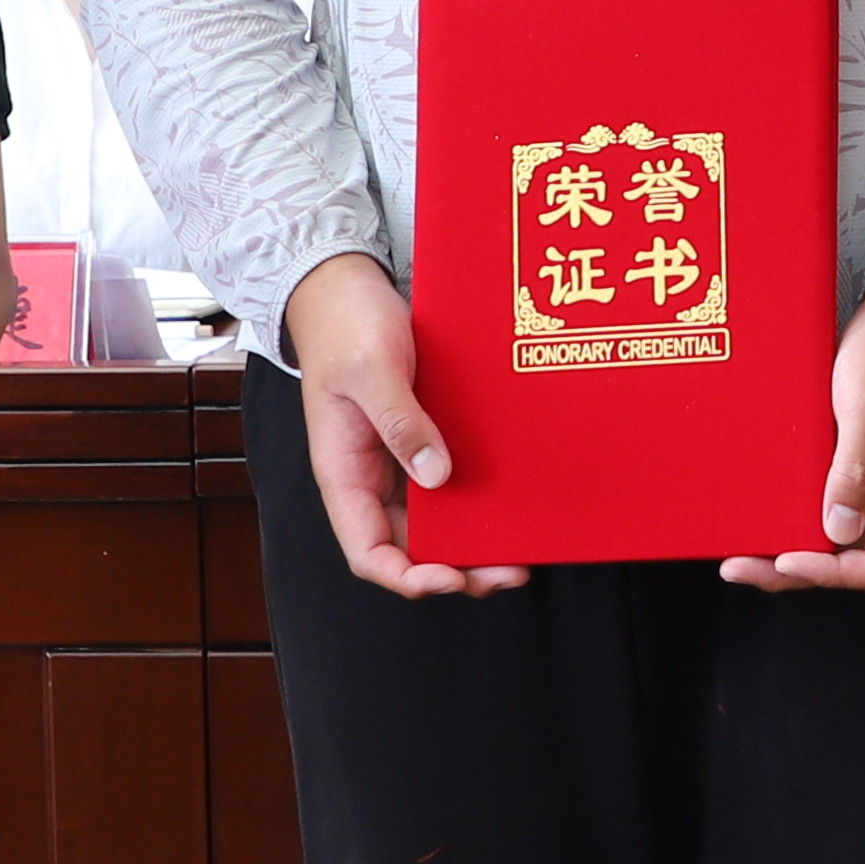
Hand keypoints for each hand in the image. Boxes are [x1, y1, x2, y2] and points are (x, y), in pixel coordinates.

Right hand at [285, 250, 524, 599]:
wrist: (347, 286)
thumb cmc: (345, 323)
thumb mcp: (371, 369)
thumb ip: (400, 421)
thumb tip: (435, 475)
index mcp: (344, 473)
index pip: (369, 552)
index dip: (408, 576)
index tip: (450, 578)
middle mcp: (371, 478)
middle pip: (411, 548)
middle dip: (458, 568)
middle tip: (509, 571)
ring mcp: (398, 461)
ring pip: (436, 522)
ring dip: (473, 541)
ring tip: (520, 548)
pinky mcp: (422, 439)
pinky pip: (451, 485)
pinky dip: (479, 502)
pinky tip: (513, 502)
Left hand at [728, 288, 864, 592]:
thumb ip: (858, 469)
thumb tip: (838, 530)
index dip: (832, 573)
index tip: (785, 559)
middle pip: (857, 560)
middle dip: (800, 570)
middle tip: (742, 565)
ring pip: (843, 539)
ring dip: (796, 547)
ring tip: (745, 549)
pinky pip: (836, 506)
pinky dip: (802, 516)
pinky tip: (768, 512)